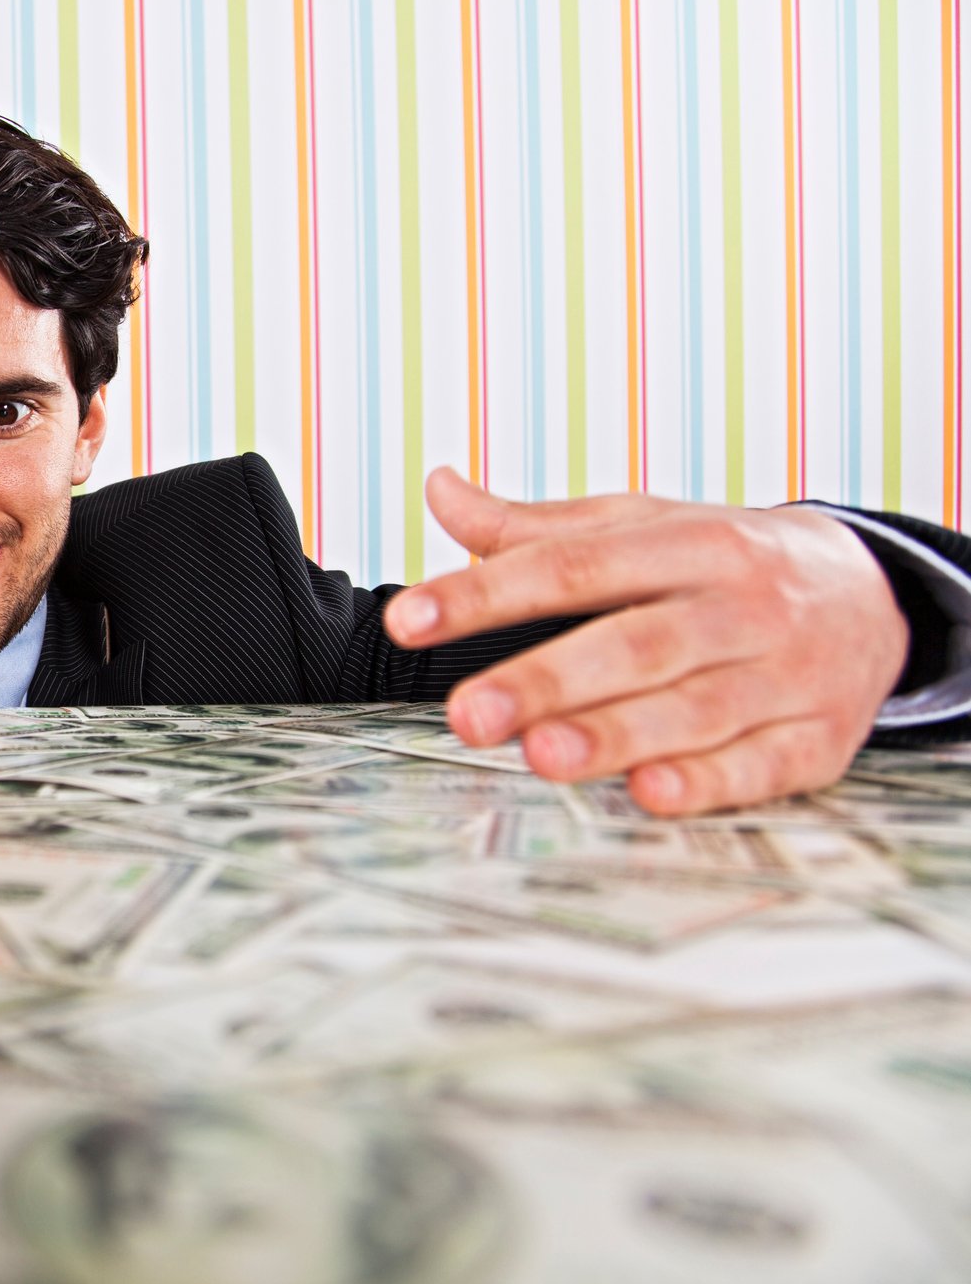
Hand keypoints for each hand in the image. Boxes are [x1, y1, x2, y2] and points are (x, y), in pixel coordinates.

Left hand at [383, 468, 908, 814]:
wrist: (873, 592)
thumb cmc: (724, 564)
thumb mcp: (642, 528)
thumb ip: (536, 528)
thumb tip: (440, 490)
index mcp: (687, 543)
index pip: (570, 565)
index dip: (484, 593)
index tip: (409, 620)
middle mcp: (740, 604)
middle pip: (633, 642)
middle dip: (546, 680)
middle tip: (467, 715)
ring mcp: (785, 673)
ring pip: (694, 707)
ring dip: (615, 734)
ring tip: (541, 756)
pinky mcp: (820, 738)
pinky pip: (762, 763)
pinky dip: (708, 780)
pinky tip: (650, 793)